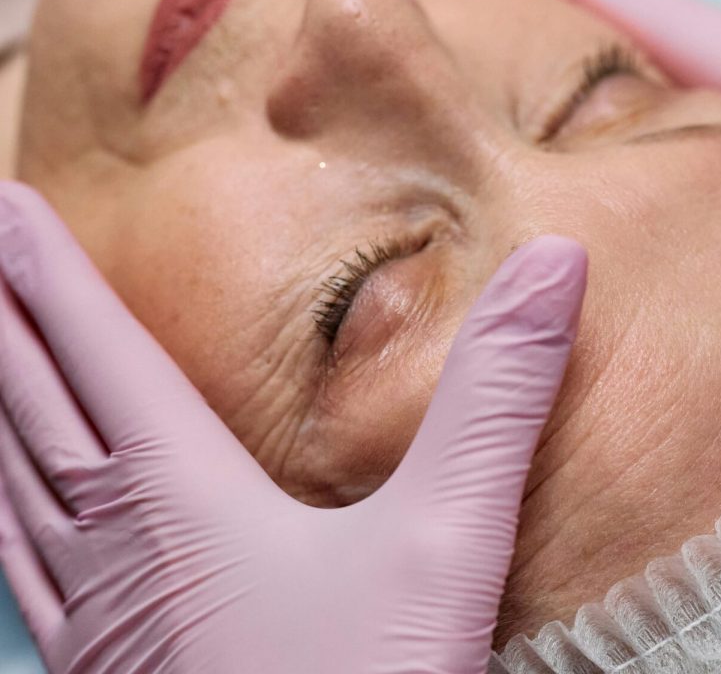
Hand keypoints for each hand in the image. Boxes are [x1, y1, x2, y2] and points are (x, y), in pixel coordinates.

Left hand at [0, 181, 586, 672]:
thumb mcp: (446, 540)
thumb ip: (496, 396)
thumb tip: (557, 257)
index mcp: (181, 494)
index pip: (102, 353)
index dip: (51, 276)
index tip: (4, 209)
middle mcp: (119, 545)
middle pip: (37, 408)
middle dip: (4, 321)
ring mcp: (98, 620)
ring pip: (15, 487)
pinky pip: (22, 570)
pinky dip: (1, 512)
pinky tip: (5, 519)